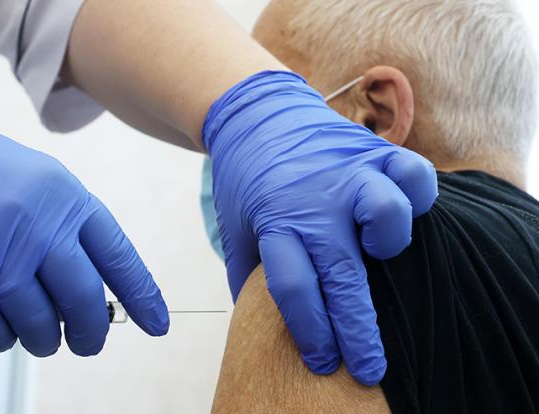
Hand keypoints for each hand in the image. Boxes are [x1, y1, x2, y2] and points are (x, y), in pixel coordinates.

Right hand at [0, 100, 168, 355]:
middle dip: (91, 333)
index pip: (118, 257)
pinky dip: (3, 338)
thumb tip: (97, 289)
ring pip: (41, 326)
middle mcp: (37, 226)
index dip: (142, 296)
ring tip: (37, 331)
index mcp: (66, 199)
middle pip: (85, 301)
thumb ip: (70, 230)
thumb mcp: (41, 182)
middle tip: (88, 342)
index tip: (157, 323)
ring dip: (44, 339)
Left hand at [204, 72, 436, 385]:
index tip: (322, 361)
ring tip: (377, 252)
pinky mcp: (374, 151)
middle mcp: (315, 201)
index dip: (312, 331)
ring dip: (389, 242)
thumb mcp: (238, 230)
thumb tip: (260, 324)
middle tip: (368, 368)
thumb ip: (249, 274)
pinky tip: (403, 210)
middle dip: (357, 331)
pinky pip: (414, 173)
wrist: (257, 116)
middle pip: (343, 273)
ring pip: (389, 213)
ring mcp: (348, 173)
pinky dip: (418, 194)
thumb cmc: (248, 182)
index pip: (295, 287)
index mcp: (275, 223)